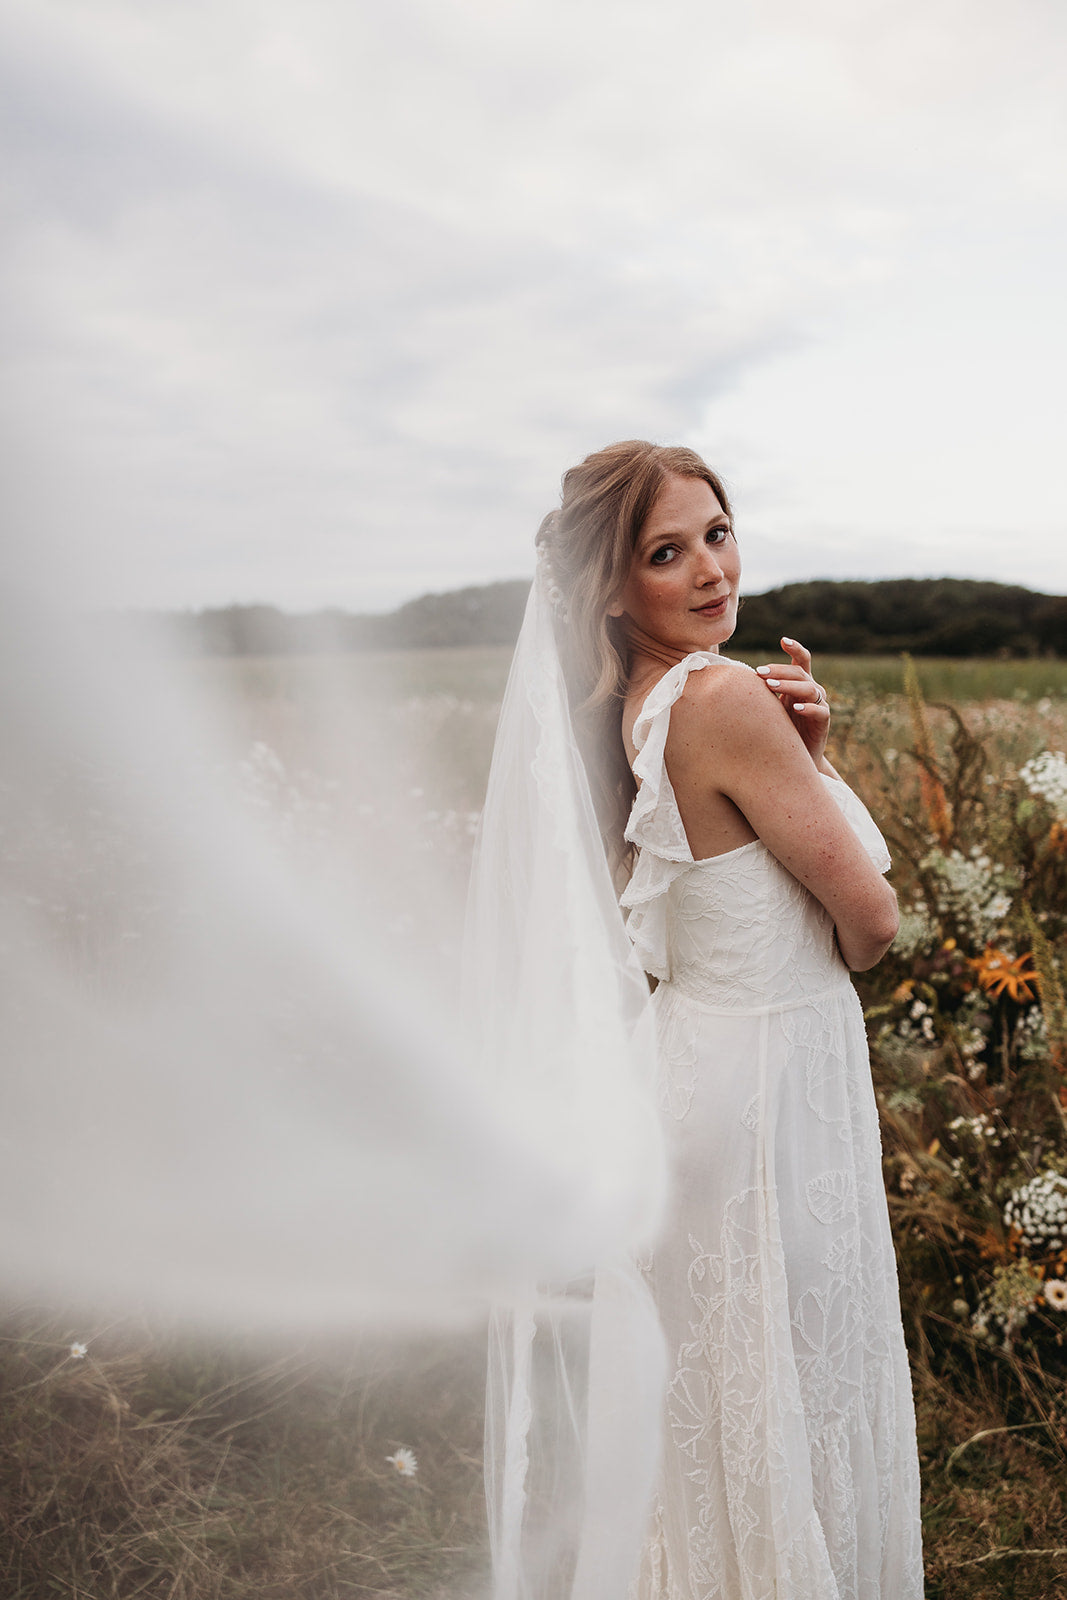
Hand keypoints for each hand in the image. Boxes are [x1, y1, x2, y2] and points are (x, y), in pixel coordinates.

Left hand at [755, 637, 829, 767]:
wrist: (793, 758)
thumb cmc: (778, 728)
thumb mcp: (769, 707)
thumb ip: (761, 692)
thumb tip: (732, 678)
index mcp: (799, 683)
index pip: (802, 660)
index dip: (795, 648)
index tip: (783, 640)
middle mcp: (811, 690)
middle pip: (800, 672)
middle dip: (779, 670)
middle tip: (759, 673)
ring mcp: (819, 704)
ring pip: (809, 688)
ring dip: (788, 685)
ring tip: (771, 686)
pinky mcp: (823, 721)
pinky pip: (819, 711)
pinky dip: (808, 708)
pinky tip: (796, 708)